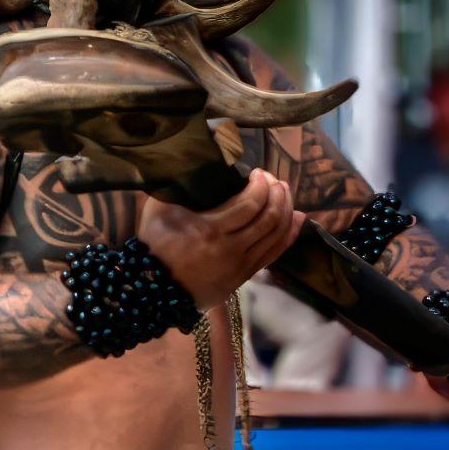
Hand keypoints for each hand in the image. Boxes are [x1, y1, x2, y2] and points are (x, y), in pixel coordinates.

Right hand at [137, 166, 302, 304]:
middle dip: (277, 193)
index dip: (261, 184)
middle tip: (273, 180)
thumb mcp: (157, 210)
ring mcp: (239, 265)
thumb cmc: (154, 246)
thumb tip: (189, 159)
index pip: (250, 203)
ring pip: (276, 235)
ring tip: (283, 193)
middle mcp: (230, 249)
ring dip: (286, 210)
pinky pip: (275, 253)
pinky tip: (297, 218)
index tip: (258, 173)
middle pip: (269, 217)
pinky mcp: (243, 276)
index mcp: (210, 230)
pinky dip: (289, 234)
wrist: (152, 290)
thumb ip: (175, 184)